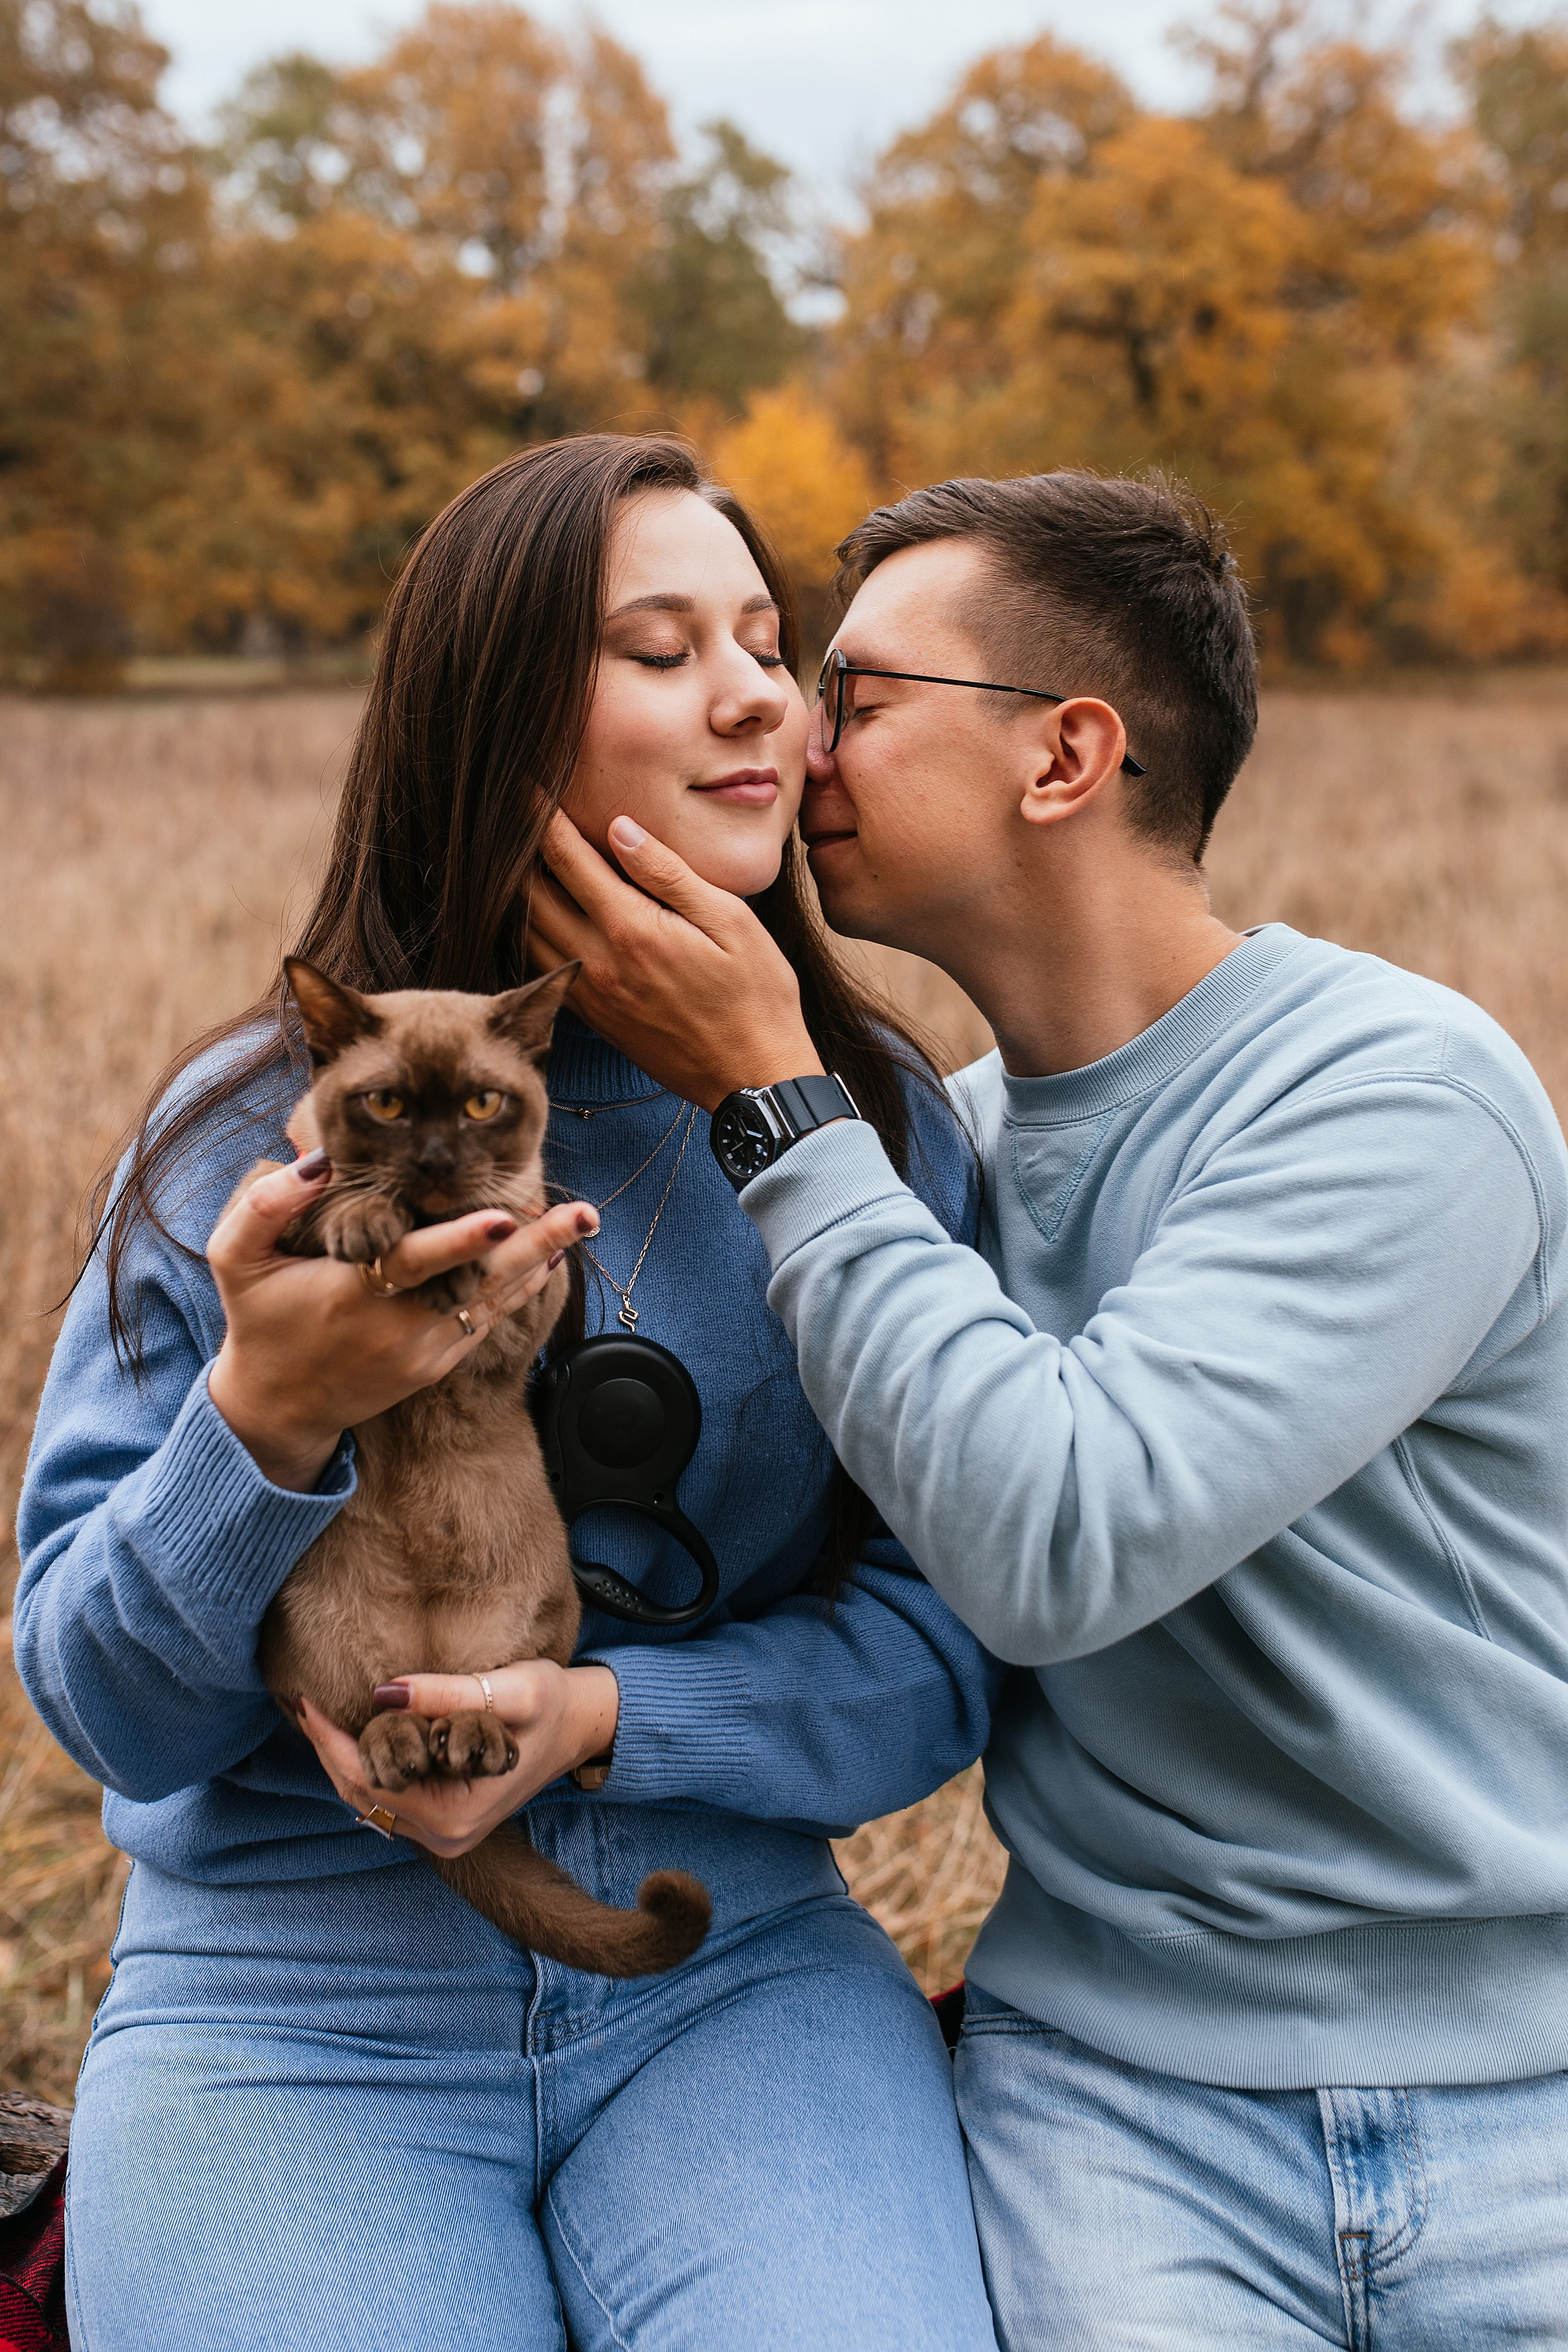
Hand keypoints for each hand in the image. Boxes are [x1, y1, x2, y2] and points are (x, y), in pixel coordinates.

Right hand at [206, 1154, 598, 1490]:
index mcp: (351, 1294)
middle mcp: (398, 1326)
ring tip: (582, 1223)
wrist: (279, 1404)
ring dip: (538, 1260)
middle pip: (477, 1281)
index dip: (462, 1240)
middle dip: (533, 1245)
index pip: (417, 1262)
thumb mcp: (235, 1259)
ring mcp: (424, 1349)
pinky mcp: (437, 1362)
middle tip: (584, 1214)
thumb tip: (316, 1162)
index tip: (505, 1217)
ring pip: (492, 1300)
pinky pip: (486, 1320)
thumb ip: (264, 1207)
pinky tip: (548, 1256)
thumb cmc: (259, 1318)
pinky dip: (519, 1288)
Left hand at [296, 1662, 619, 1855]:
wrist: (580, 1728)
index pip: (370, 1780)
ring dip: (345, 1759)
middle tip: (304, 1703)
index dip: (332, 1741)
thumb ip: (449, 1693)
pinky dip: (369, 1766)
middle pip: (361, 1795)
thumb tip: (385, 1692)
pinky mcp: (444, 1822)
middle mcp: (444, 1836)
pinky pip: (389, 1798)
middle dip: (330, 1750)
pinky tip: (357, 1733)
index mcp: (454, 1814)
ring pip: (371, 1800)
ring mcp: (443, 1834)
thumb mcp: (510, 1690)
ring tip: (321, 1715)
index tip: (305, 1701)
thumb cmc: (552, 1706)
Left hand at [529, 811, 822, 1110]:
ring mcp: (591, 994)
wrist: (753, 1078)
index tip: (527, 786)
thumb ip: (669, 873)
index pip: (567, 859)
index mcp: (632, 929)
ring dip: (516, 893)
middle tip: (511, 816)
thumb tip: (621, 828)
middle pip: (531, 894)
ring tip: (516, 858)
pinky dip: (528, 933)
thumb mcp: (730, 921)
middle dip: (518, 850)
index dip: (541, 817)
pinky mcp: (594, 1017)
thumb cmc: (757, 996)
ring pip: (526, 933)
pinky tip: (537, 914)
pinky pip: (541, 967)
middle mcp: (599, 962)